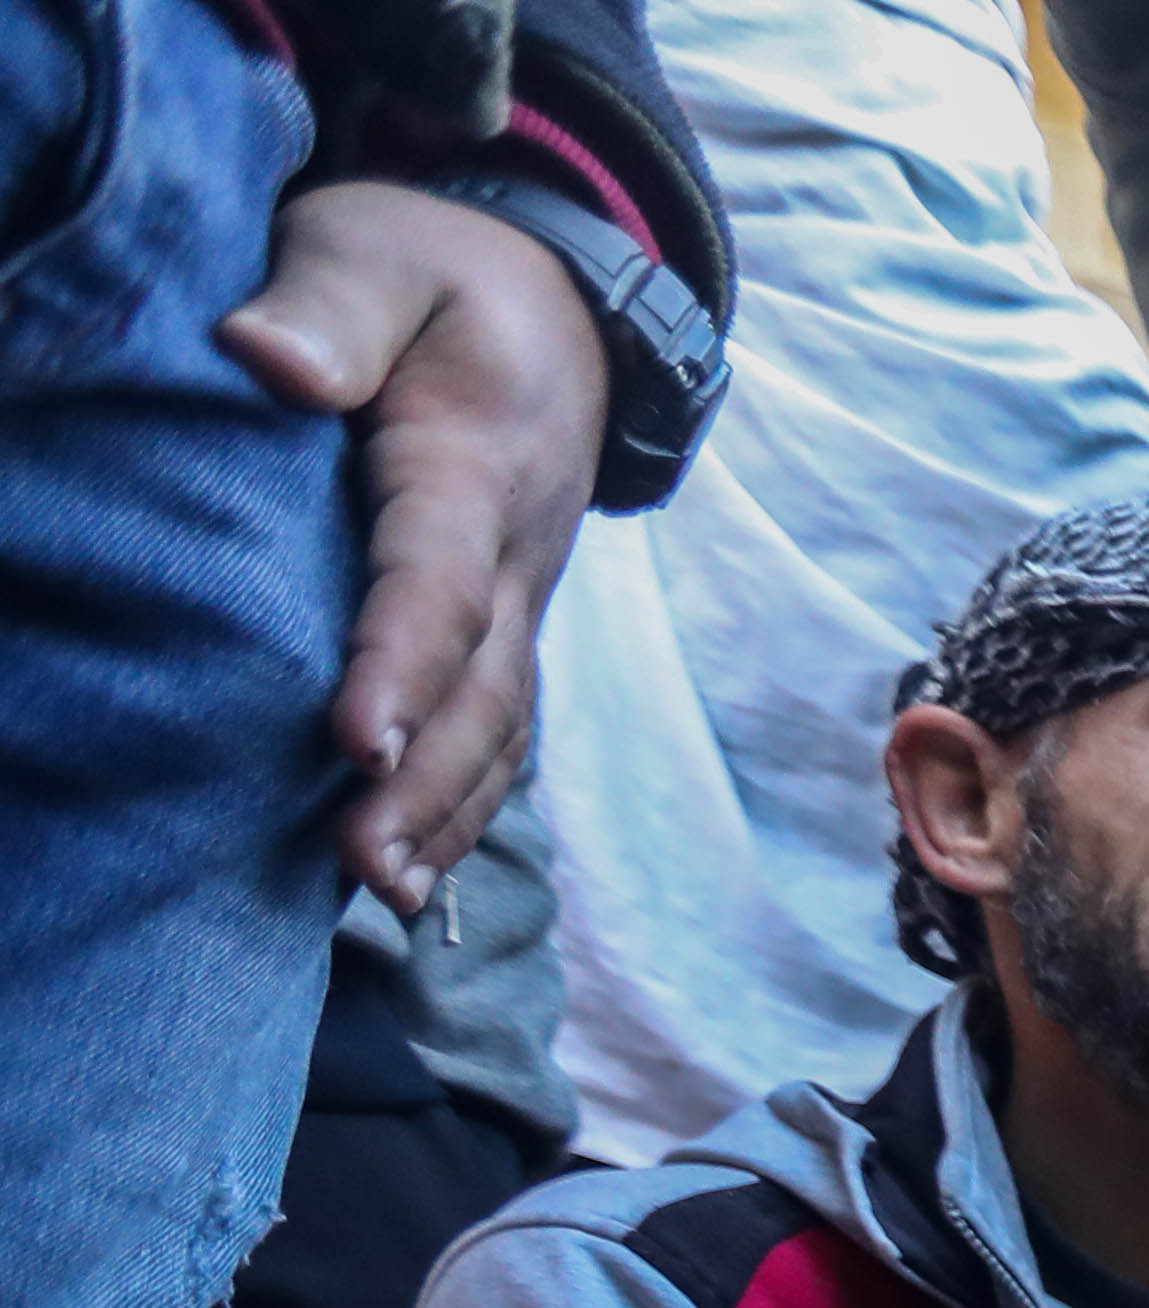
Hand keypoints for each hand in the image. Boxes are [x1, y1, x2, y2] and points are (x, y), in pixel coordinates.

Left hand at [219, 184, 601, 909]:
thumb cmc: (437, 272)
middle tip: (362, 863)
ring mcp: (522, 597)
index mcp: (474, 462)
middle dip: (425, 781)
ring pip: (499, 724)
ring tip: (385, 894)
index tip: (351, 738)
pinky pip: (498, 728)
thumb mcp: (378, 252)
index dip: (400, 661)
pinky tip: (411, 872)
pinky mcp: (507, 621)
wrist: (558, 302)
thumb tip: (268, 363)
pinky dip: (462, 807)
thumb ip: (332, 306)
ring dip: (446, 816)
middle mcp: (515, 551)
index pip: (439, 576)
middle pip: (482, 685)